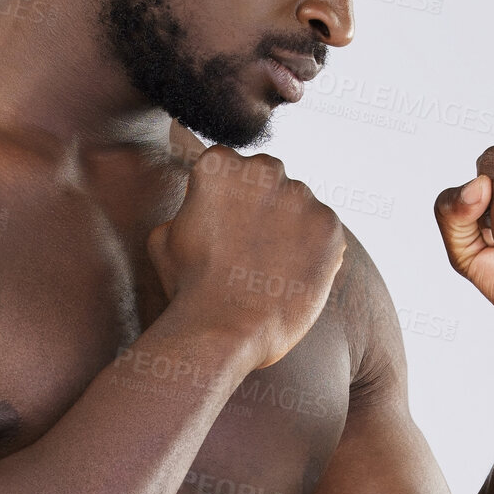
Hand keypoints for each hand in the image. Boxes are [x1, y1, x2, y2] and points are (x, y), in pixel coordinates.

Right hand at [149, 146, 346, 369]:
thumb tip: (200, 206)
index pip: (229, 167)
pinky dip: (312, 249)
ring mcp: (301, 196)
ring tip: (271, 266)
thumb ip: (188, 208)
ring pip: (298, 204)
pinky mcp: (329, 225)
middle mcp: (264, 169)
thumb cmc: (189, 286)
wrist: (226, 328)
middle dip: (261, 204)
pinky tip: (291, 275)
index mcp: (219, 164)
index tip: (224, 226)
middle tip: (249, 246)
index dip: (226, 199)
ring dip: (289, 226)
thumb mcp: (163, 237)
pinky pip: (323, 230)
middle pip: (267, 178)